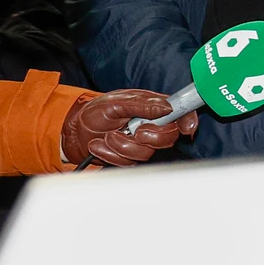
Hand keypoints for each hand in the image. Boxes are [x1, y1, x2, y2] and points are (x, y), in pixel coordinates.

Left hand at [63, 90, 198, 166]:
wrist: (75, 132)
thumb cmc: (95, 112)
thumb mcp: (116, 102)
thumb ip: (142, 104)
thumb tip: (166, 106)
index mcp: (153, 108)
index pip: (180, 113)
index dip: (188, 121)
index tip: (186, 129)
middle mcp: (151, 126)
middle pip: (169, 138)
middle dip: (150, 137)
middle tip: (134, 131)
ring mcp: (142, 144)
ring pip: (146, 153)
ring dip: (122, 146)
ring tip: (108, 136)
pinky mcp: (130, 158)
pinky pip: (128, 163)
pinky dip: (111, 154)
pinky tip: (101, 145)